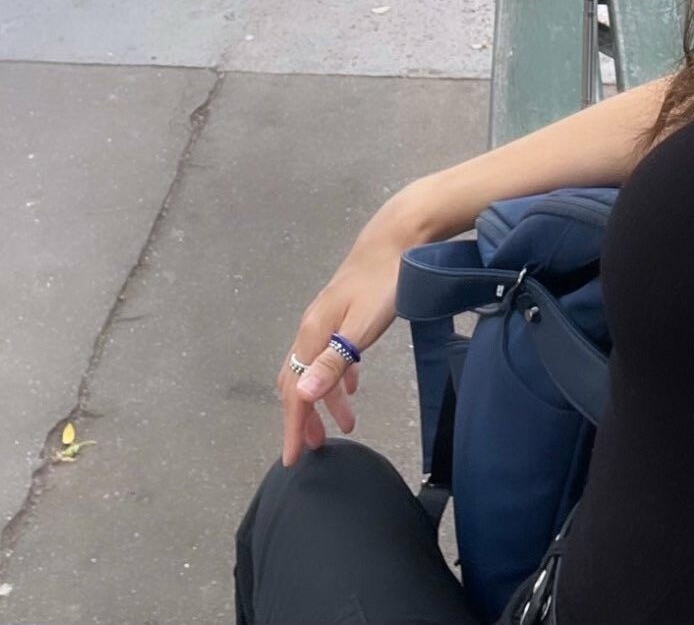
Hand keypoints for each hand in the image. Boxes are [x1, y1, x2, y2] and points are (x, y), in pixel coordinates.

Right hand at [278, 198, 427, 467]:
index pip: (296, 390)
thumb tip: (303, 397)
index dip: (293, 426)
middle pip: (299, 380)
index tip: (293, 459)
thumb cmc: (384, 282)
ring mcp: (327, 318)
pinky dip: (338, 376)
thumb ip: (333, 362)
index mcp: (313, 333)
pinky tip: (353, 387)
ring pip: (317, 367)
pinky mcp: (343, 312)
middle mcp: (312, 326)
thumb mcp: (361, 327)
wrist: (397, 238)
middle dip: (303, 416)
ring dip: (326, 398)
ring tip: (345, 425)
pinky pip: (332, 353)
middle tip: (314, 447)